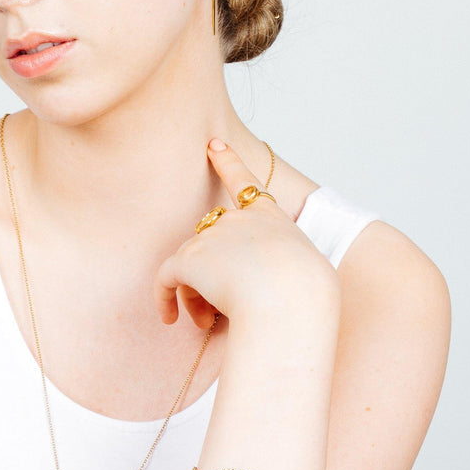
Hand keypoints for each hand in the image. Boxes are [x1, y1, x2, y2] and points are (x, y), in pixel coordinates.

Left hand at [152, 138, 338, 328]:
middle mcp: (237, 220)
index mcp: (270, 219)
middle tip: (213, 314)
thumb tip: (256, 288)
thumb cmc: (305, 296)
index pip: (246, 184)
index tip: (213, 144)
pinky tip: (169, 318)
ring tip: (207, 324)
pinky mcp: (189, 259)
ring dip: (195, 298)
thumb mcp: (305, 273)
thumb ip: (278, 270)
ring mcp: (211, 236)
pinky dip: (165, 300)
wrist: (289, 299)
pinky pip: (167, 279)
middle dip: (209, 278)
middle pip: (211, 246)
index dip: (229, 162)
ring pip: (191, 268)